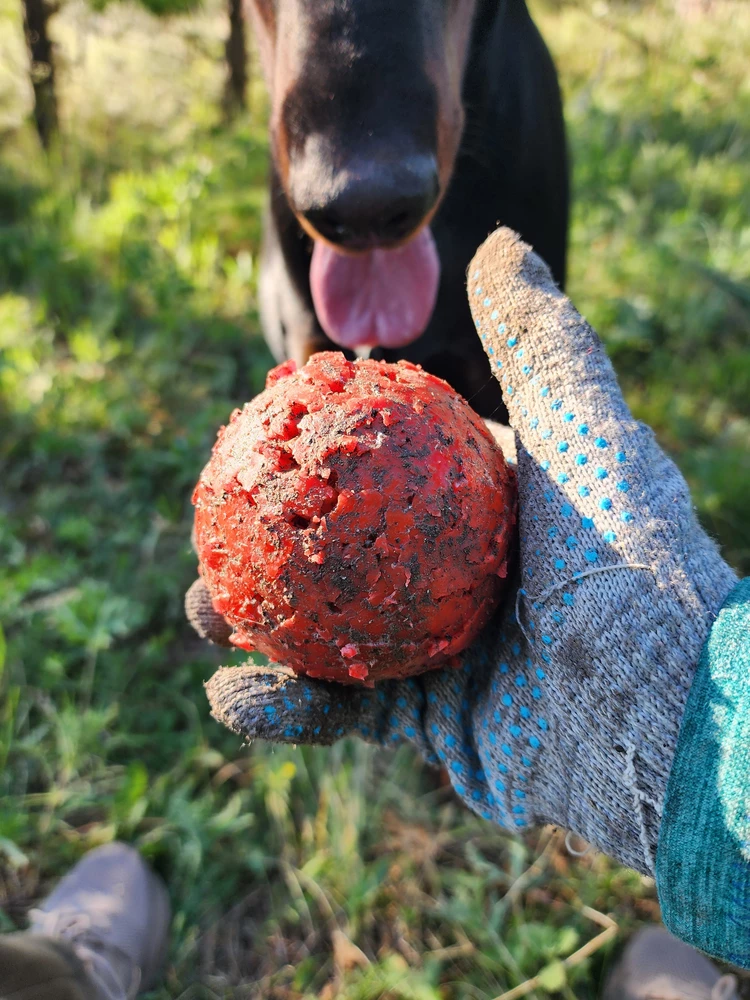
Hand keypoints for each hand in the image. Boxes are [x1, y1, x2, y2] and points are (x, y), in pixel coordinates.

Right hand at [188, 227, 736, 878]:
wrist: (672, 718)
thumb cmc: (634, 566)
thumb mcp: (584, 435)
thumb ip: (538, 344)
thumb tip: (501, 243)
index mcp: (484, 507)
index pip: (379, 469)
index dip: (312, 456)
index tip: (251, 442)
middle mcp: (458, 573)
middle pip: (338, 551)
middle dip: (266, 546)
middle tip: (209, 535)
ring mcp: (443, 649)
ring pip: (326, 633)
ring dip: (258, 630)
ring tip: (205, 614)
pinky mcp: (437, 723)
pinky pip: (348, 714)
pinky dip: (290, 712)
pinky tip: (239, 701)